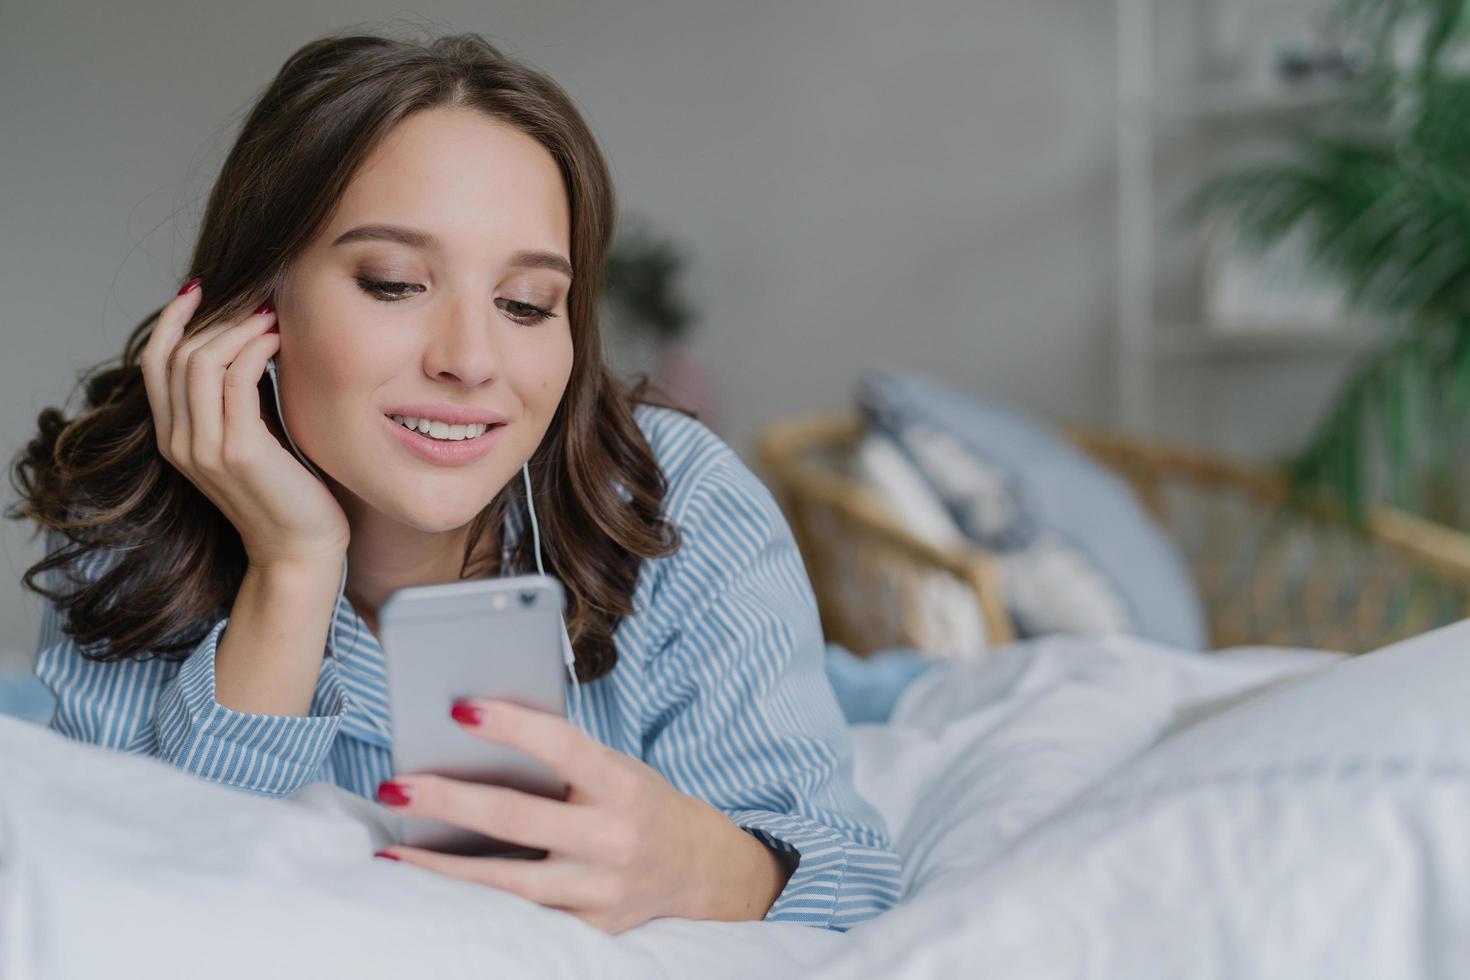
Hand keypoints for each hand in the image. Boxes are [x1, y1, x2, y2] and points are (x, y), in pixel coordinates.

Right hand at [140, 279, 350, 568]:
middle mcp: (179, 442)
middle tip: (258, 300)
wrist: (300, 549)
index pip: (154, 363)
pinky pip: (238, 379)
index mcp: (174, 438)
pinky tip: (281, 340)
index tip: (200, 288)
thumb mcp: (251, 435)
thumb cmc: (288, 491)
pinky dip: (257, 349)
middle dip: (217, 318)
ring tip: (272, 316)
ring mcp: (204, 448)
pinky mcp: (238, 452)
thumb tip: (248, 339)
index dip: (170, 320)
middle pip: (178, 355)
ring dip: (239, 328)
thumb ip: (237, 397)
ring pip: (202, 361)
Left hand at [372, 699, 795, 932]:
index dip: (511, 726)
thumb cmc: (640, 803)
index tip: (459, 709)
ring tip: (393, 848)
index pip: (562, 746)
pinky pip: (520, 912)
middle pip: (517, 819)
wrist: (698, 868)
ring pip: (507, 880)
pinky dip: (471, 898)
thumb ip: (562, 761)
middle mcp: (614, 839)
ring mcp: (600, 891)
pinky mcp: (588, 929)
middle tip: (396, 785)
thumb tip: (476, 740)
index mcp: (623, 786)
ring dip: (441, 864)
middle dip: (448, 800)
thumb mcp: (617, 769)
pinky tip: (432, 881)